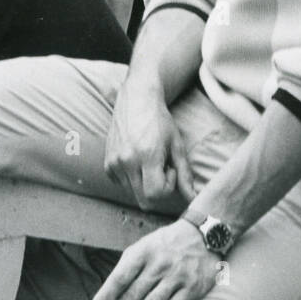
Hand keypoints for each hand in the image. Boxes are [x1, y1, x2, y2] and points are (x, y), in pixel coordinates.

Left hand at [88, 221, 223, 299]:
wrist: (203, 235)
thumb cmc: (164, 247)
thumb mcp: (144, 248)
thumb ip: (127, 270)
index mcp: (142, 252)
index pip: (119, 277)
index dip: (104, 297)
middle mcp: (158, 264)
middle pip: (132, 295)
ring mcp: (176, 276)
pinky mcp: (192, 288)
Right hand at [104, 77, 194, 210]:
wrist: (136, 99)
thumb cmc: (160, 120)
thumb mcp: (176, 145)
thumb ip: (185, 174)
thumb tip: (193, 198)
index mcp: (146, 155)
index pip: (156, 194)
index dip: (167, 187)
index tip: (170, 169)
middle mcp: (127, 161)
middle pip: (144, 200)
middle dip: (157, 190)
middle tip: (161, 167)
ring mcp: (114, 163)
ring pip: (133, 194)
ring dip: (144, 184)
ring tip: (149, 161)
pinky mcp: (107, 164)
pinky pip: (122, 185)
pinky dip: (132, 179)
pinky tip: (138, 160)